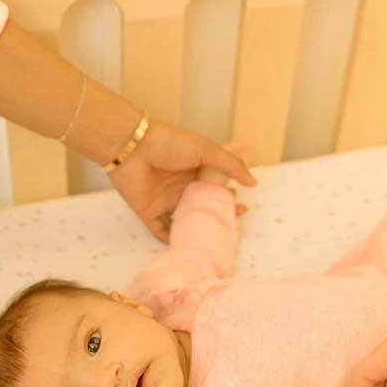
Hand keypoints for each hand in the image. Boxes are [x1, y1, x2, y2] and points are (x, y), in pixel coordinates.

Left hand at [108, 120, 255, 241]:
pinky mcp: (149, 211)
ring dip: (199, 227)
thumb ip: (231, 164)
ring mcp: (166, 200)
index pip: (216, 184)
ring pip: (186, 219)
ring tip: (213, 232)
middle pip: (204, 204)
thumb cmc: (170, 143)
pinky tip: (186, 243)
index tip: (244, 200)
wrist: (133, 147)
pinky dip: (171, 238)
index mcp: (195, 170)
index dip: (229, 193)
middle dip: (219, 212)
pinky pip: (160, 230)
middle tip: (234, 217)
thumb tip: (253, 181)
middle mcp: (182, 186)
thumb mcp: (206, 150)